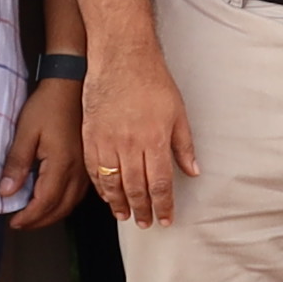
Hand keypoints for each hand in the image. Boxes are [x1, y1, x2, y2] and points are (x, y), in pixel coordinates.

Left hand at [0, 78, 85, 231]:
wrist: (71, 84)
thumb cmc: (49, 104)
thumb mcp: (25, 132)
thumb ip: (16, 163)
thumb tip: (6, 191)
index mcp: (62, 164)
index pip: (45, 203)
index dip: (28, 217)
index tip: (13, 221)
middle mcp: (78, 170)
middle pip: (60, 208)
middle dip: (39, 221)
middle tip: (21, 223)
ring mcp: (85, 167)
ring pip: (71, 203)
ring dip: (53, 213)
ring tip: (35, 215)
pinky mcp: (87, 162)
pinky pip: (78, 192)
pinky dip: (64, 202)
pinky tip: (53, 198)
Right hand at [84, 49, 195, 224]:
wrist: (121, 59)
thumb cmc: (152, 82)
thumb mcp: (178, 112)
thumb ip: (184, 145)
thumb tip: (192, 171)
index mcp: (154, 140)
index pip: (160, 184)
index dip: (163, 205)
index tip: (166, 218)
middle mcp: (130, 145)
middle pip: (136, 188)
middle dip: (143, 210)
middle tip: (146, 223)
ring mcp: (107, 142)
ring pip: (113, 184)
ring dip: (120, 203)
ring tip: (125, 216)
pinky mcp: (90, 137)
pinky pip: (94, 170)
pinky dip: (100, 186)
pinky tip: (106, 195)